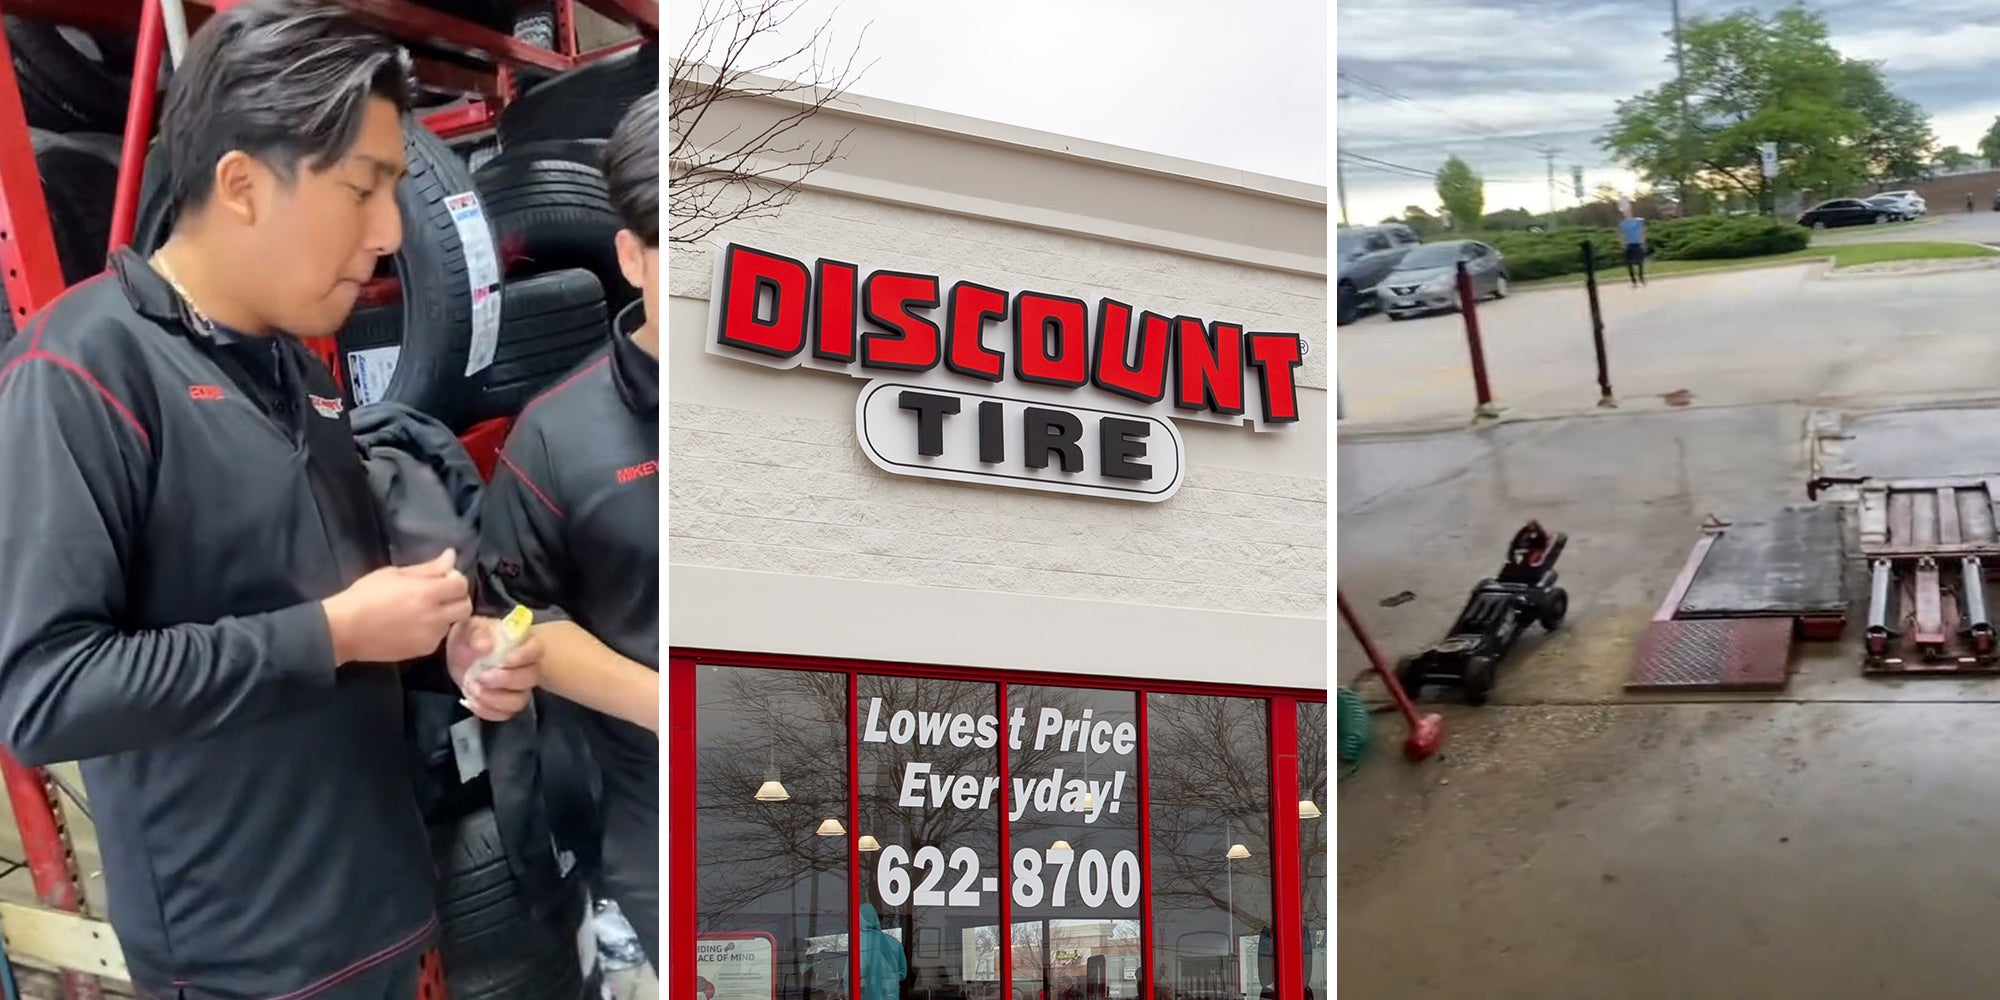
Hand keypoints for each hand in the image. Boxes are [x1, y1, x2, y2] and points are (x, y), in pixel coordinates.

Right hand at [321, 549, 472, 665]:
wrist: (344, 629)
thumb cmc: (365, 596)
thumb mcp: (394, 574)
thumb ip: (427, 568)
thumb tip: (451, 556)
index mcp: (427, 593)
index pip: (461, 585)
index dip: (455, 580)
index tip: (443, 578)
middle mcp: (434, 616)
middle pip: (465, 607)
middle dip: (457, 599)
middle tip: (440, 595)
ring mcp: (430, 636)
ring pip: (452, 622)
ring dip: (444, 615)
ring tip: (421, 611)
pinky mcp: (423, 650)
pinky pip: (438, 637)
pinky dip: (432, 629)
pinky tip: (413, 625)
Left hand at [446, 618, 542, 721]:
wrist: (463, 654)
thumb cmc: (471, 637)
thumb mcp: (469, 628)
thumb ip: (477, 633)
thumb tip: (485, 645)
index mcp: (522, 643)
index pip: (535, 650)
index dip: (523, 656)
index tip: (503, 660)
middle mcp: (526, 667)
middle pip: (530, 678)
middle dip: (506, 680)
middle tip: (481, 676)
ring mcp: (517, 688)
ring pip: (519, 700)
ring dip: (496, 699)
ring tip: (473, 689)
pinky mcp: (505, 704)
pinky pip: (505, 714)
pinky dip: (488, 710)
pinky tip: (472, 700)